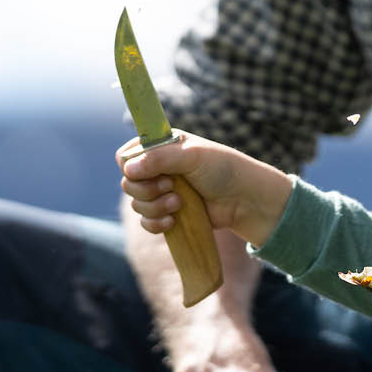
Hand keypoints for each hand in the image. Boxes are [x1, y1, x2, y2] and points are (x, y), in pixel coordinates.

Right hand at [117, 132, 291, 246]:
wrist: (245, 199)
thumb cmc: (223, 169)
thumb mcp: (192, 156)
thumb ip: (159, 158)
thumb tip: (128, 169)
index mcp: (162, 147)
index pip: (126, 155)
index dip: (130, 165)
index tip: (144, 171)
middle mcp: (159, 169)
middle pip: (128, 182)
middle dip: (146, 188)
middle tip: (170, 186)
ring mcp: (163, 192)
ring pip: (137, 204)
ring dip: (155, 206)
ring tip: (180, 203)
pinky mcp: (169, 214)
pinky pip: (146, 223)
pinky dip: (155, 223)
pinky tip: (173, 221)